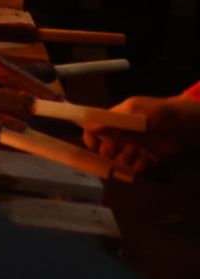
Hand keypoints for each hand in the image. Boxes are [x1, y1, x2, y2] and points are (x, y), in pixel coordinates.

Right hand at [83, 95, 199, 176]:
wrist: (193, 125)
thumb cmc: (164, 113)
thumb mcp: (137, 111)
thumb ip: (114, 119)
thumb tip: (89, 126)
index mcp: (118, 118)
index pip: (95, 128)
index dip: (92, 138)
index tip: (95, 148)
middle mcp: (124, 133)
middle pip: (105, 147)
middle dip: (110, 153)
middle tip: (121, 151)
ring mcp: (137, 146)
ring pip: (120, 159)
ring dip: (125, 160)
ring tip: (136, 155)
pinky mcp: (149, 157)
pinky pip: (136, 167)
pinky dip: (138, 167)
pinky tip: (145, 163)